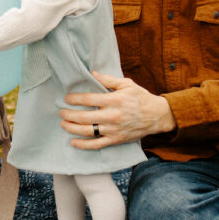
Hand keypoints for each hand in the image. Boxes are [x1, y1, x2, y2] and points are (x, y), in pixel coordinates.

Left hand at [60, 71, 175, 147]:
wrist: (157, 116)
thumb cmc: (141, 98)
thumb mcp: (127, 84)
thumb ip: (108, 80)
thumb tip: (92, 74)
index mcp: (114, 100)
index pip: (88, 99)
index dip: (75, 99)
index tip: (67, 98)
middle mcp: (112, 116)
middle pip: (84, 117)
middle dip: (69, 115)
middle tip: (61, 112)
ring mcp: (113, 129)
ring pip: (88, 131)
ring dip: (72, 128)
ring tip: (63, 124)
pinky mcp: (115, 139)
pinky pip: (96, 144)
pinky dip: (83, 145)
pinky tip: (73, 142)